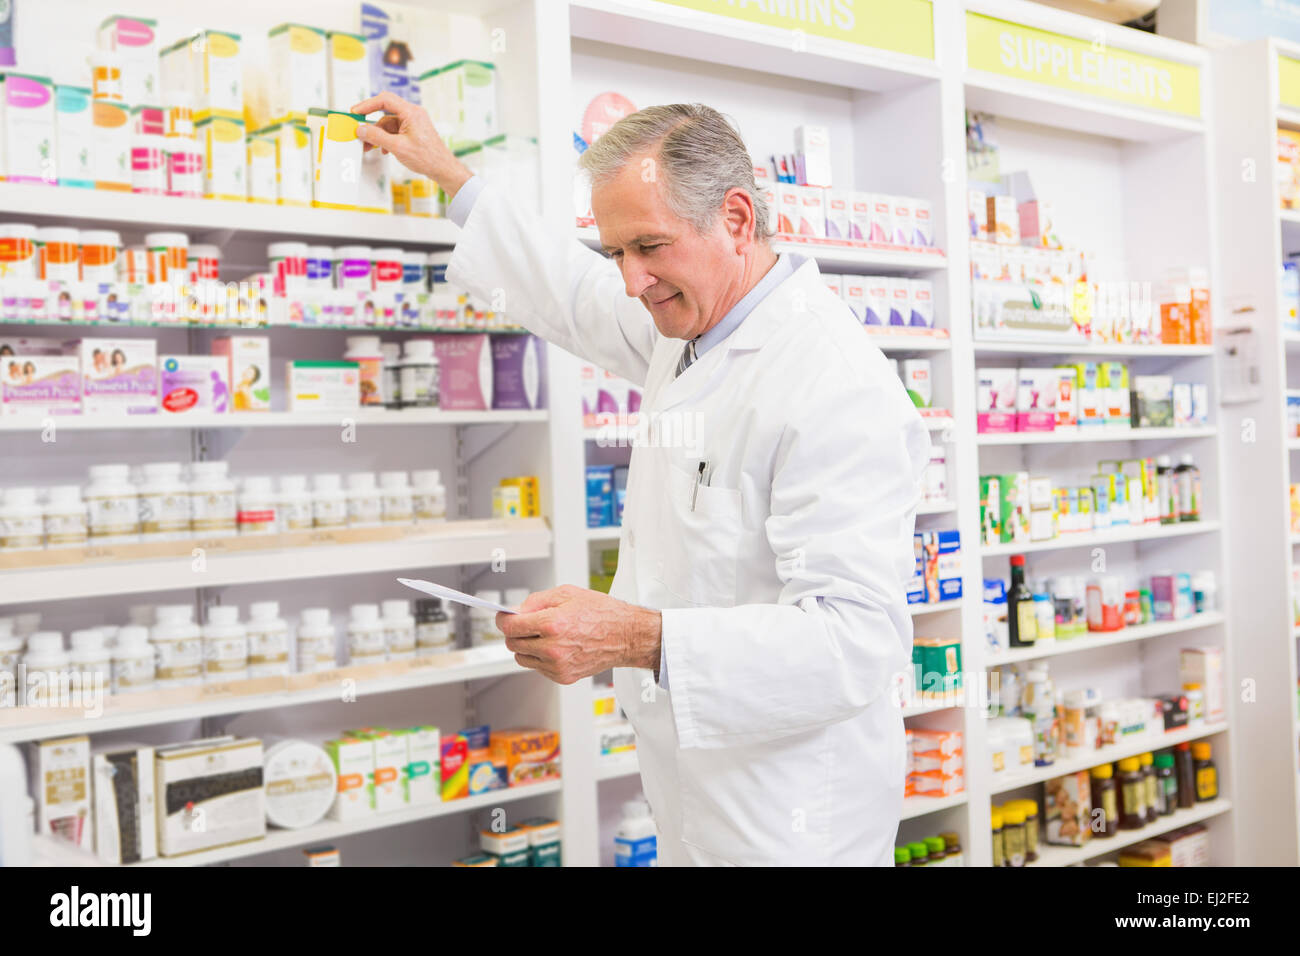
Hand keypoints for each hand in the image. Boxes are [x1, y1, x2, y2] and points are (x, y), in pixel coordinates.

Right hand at [351, 91, 471, 198]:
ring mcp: (413, 122)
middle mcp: (413, 114)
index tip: (356, 112)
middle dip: (371, 123)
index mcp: (411, 112)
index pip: (385, 100)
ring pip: (389, 124)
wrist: (443, 169)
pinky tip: (384, 150)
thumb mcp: (397, 147)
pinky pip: (395, 131)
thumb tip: (361, 129)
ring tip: (368, 146)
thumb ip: (377, 137)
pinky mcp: (413, 131)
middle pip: (385, 111)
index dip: (367, 104)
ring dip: (378, 135)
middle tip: (358, 129)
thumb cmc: (427, 158)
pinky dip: (387, 139)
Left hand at [497, 585, 661, 684]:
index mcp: (552, 624)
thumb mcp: (567, 594)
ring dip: (526, 646)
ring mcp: (557, 665)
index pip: (510, 627)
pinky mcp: (563, 677)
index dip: (503, 620)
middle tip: (527, 623)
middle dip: (515, 632)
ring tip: (544, 635)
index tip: (504, 617)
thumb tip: (515, 611)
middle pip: (512, 643)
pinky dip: (540, 657)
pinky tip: (556, 646)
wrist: (626, 635)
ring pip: (522, 658)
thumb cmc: (601, 612)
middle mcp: (553, 648)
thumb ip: (536, 601)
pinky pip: (537, 668)